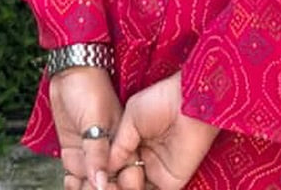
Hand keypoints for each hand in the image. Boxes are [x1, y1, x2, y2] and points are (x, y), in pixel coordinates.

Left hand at [50, 66, 129, 189]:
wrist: (69, 71)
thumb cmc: (88, 86)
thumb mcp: (94, 119)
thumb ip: (97, 152)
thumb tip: (101, 185)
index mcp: (123, 141)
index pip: (128, 174)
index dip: (121, 186)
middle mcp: (109, 150)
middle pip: (110, 181)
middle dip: (102, 189)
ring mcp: (91, 153)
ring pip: (91, 183)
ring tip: (78, 189)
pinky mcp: (75, 152)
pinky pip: (76, 177)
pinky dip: (73, 185)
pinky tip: (70, 186)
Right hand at [108, 72, 219, 189]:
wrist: (188, 102)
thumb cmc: (160, 101)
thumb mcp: (131, 118)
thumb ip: (118, 145)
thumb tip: (102, 169)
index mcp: (135, 140)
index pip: (115, 164)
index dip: (104, 172)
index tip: (92, 177)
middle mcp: (145, 157)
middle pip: (123, 180)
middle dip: (111, 185)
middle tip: (102, 185)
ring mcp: (158, 171)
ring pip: (135, 189)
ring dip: (122, 189)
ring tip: (111, 186)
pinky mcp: (171, 182)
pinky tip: (125, 188)